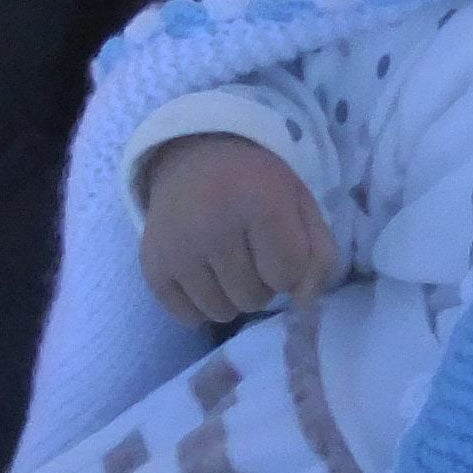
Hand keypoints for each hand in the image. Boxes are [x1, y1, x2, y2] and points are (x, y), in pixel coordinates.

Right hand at [139, 133, 338, 325]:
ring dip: (232, 296)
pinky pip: (188, 317)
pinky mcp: (152, 267)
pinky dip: (201, 304)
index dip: (289, 266)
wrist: (195, 155)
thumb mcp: (301, 204)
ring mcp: (177, 251)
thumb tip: (304, 303)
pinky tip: (203, 274)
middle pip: (253, 299)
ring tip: (227, 262)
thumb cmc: (257, 183)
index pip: (287, 276)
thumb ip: (319, 254)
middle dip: (260, 282)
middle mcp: (213, 229)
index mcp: (260, 205)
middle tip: (250, 250)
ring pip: (221, 313)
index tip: (278, 242)